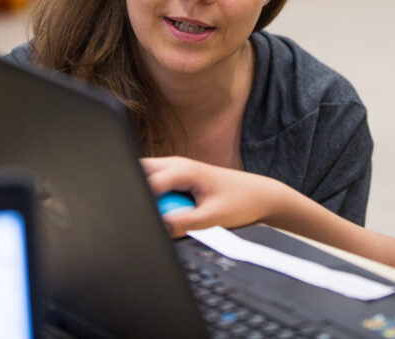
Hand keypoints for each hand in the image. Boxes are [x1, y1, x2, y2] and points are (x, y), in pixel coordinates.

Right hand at [141, 156, 283, 236]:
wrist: (259, 195)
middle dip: (136, 192)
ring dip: (147, 195)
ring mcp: (176, 170)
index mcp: (183, 169)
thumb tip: (157, 229)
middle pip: (139, 172)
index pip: (146, 182)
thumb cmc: (241, 202)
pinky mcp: (178, 178)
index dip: (138, 201)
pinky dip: (156, 198)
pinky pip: (156, 186)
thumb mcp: (212, 218)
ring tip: (164, 212)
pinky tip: (169, 209)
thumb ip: (182, 224)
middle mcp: (176, 164)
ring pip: (146, 178)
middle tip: (145, 214)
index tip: (137, 219)